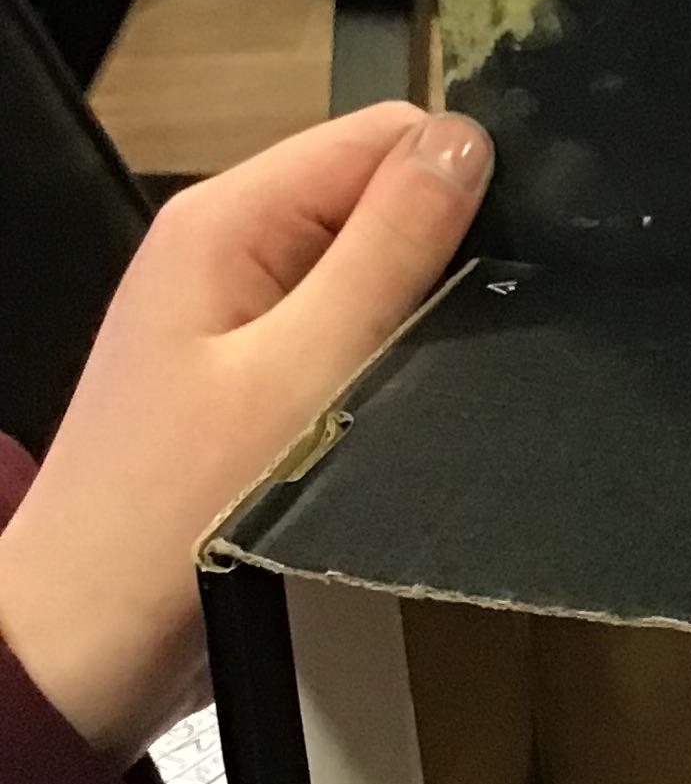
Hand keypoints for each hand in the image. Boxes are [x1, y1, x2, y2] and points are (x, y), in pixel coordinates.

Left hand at [0, 106, 490, 760]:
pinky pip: (346, 332)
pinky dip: (385, 361)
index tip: (512, 256)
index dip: (460, 179)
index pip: (383, 135)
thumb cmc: (172, 518)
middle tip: (470, 339)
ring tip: (433, 384)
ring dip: (414, 315)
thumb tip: (466, 141)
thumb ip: (389, 249)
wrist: (85, 648)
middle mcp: (226, 248)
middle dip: (441, 251)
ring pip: (371, 269)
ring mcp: (234, 314)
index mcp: (227, 220)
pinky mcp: (250, 376)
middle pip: (378, 198)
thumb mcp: (303, 372)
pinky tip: (397, 413)